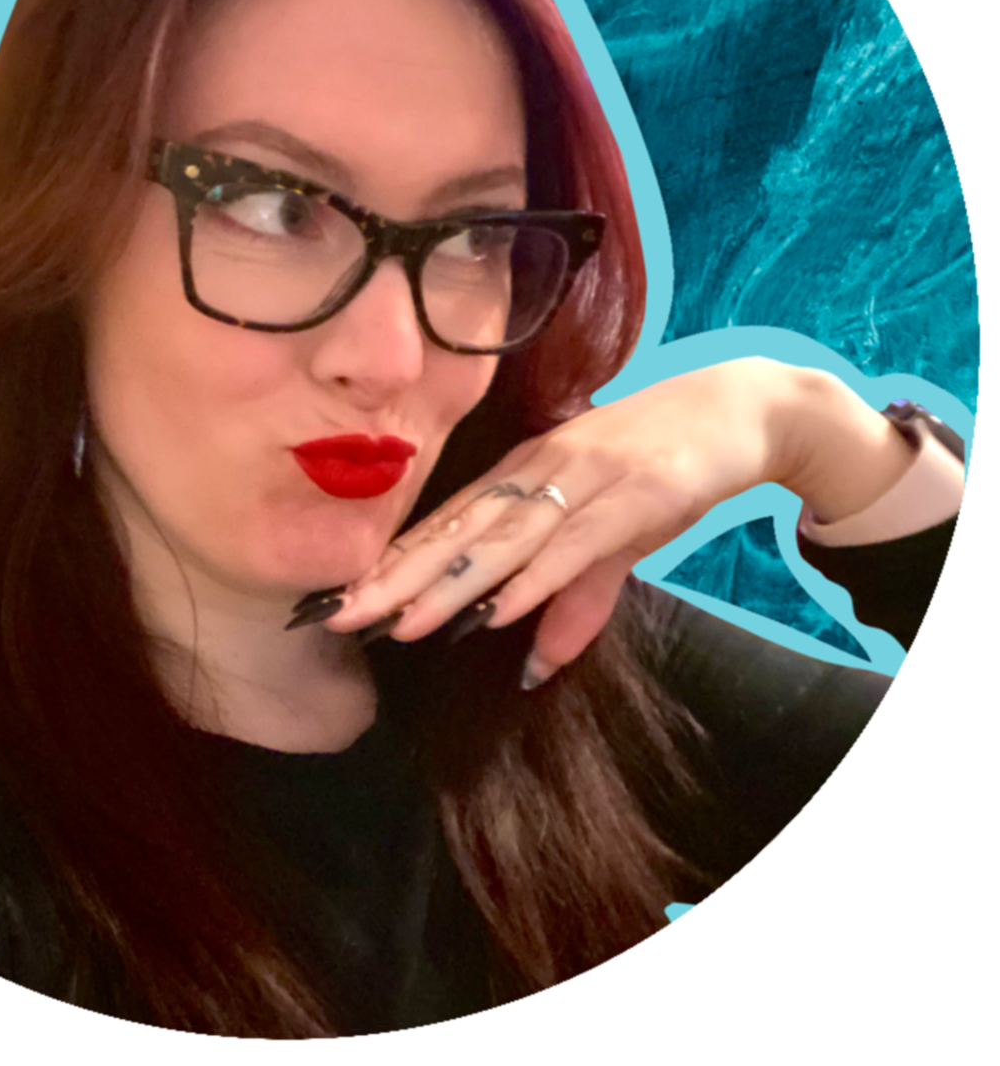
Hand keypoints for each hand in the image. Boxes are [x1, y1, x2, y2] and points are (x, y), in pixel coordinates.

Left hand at [321, 358, 911, 684]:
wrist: (741, 411)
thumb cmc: (663, 467)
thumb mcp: (610, 537)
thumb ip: (571, 599)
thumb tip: (534, 667)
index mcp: (522, 473)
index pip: (443, 523)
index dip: (390, 561)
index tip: (337, 598)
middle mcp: (538, 471)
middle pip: (456, 530)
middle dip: (396, 576)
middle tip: (339, 615)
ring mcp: (583, 479)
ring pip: (502, 539)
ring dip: (450, 583)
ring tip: (401, 622)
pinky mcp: (633, 494)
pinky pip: (571, 543)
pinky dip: (533, 577)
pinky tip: (495, 608)